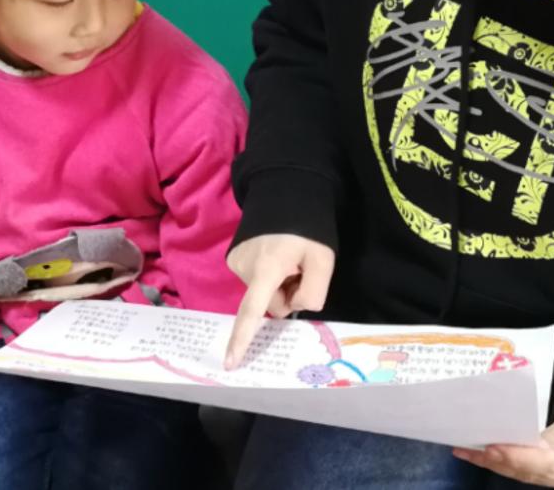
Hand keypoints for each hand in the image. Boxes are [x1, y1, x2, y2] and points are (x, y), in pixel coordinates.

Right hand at [224, 234, 335, 367]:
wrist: (286, 193)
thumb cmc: (308, 227)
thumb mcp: (323, 259)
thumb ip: (314, 291)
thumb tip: (295, 308)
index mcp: (267, 268)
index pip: (253, 311)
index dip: (242, 338)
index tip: (230, 361)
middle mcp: (245, 267)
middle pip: (270, 304)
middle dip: (287, 296)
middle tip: (301, 270)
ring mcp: (236, 262)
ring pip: (262, 293)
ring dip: (278, 284)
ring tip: (289, 259)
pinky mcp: (234, 258)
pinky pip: (254, 280)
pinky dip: (268, 276)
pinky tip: (276, 256)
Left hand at [454, 399, 553, 488]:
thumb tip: (526, 447)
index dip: (521, 458)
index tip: (492, 447)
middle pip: (538, 475)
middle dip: (501, 462)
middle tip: (468, 448)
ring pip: (534, 479)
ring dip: (499, 466)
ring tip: (467, 452)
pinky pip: (537, 477)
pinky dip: (512, 466)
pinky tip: (487, 457)